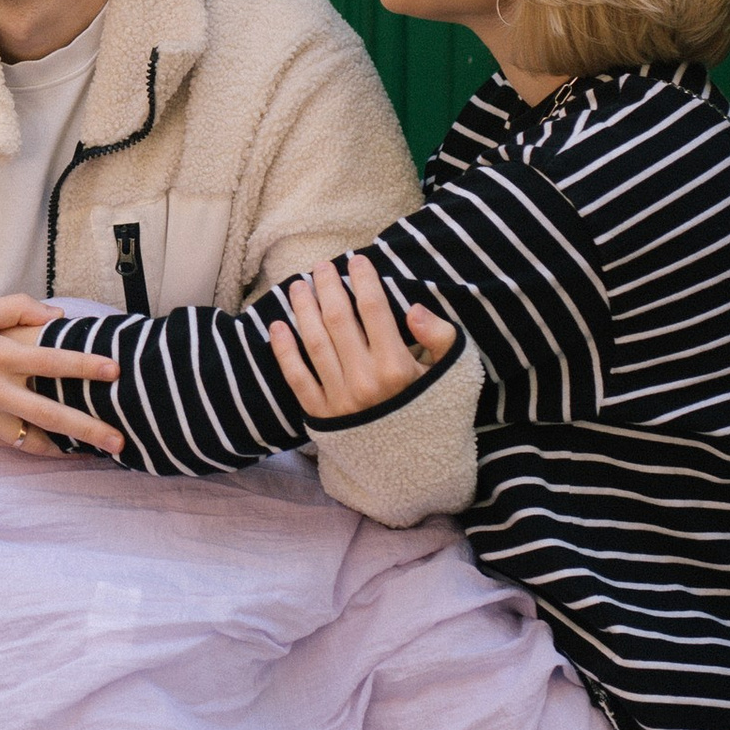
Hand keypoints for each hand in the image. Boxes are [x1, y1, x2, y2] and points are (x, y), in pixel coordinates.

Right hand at [0, 293, 122, 456]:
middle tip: (120, 440)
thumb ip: (18, 308)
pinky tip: (65, 451)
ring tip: (101, 453)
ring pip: (34, 440)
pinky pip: (15, 446)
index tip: (115, 371)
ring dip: (69, 447)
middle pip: (49, 414)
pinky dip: (41, 449)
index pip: (49, 361)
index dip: (83, 366)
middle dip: (88, 428)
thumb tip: (57, 318)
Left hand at [266, 256, 459, 421]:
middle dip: (327, 286)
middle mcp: (365, 381)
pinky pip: (296, 378)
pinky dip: (283, 351)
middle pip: (338, 319)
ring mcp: (339, 399)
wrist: (416, 468)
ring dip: (303, 309)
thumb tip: (413, 307)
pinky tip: (277, 326)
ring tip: (298, 286)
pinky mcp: (321, 416)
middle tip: (320, 267)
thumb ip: (440, 337)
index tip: (357, 260)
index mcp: (396, 367)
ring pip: (314, 342)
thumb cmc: (435, 412)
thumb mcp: (453, 374)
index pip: (374, 309)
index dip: (364, 279)